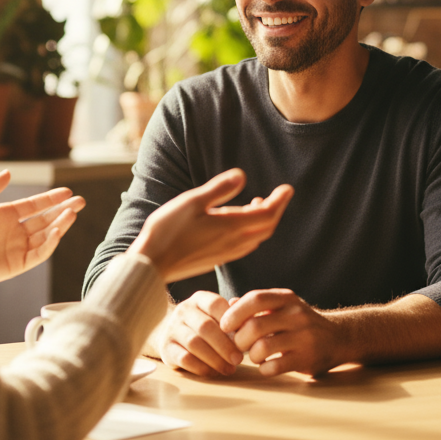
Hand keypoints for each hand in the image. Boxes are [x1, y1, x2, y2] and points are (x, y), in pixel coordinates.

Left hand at [0, 170, 84, 287]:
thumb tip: (9, 173)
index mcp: (5, 216)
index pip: (35, 206)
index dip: (51, 199)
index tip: (67, 192)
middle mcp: (15, 231)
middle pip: (45, 219)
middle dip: (63, 210)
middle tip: (81, 201)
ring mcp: (17, 248)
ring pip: (46, 235)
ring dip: (60, 225)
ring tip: (72, 213)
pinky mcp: (16, 264)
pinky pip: (38, 253)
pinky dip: (50, 244)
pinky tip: (57, 231)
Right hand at [128, 168, 292, 283]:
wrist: (152, 264)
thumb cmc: (167, 230)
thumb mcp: (192, 202)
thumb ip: (219, 189)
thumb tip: (243, 175)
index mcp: (230, 227)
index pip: (267, 215)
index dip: (280, 201)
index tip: (288, 188)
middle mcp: (234, 243)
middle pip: (266, 228)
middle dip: (276, 210)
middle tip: (279, 195)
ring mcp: (226, 253)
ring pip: (256, 238)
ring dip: (263, 221)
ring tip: (259, 204)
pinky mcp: (218, 259)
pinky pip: (245, 245)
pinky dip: (251, 231)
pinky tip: (238, 223)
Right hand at [153, 291, 243, 376]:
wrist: (174, 335)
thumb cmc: (206, 326)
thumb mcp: (218, 316)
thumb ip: (234, 317)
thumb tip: (250, 319)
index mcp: (199, 299)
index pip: (216, 304)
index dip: (231, 321)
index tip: (244, 336)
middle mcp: (183, 310)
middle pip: (205, 327)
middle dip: (225, 345)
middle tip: (238, 359)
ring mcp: (172, 328)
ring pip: (195, 344)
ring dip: (215, 359)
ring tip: (229, 369)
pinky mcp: (166, 348)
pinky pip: (185, 359)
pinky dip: (202, 367)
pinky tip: (214, 372)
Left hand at [219, 289, 342, 376]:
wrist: (339, 338)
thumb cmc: (300, 322)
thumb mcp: (282, 306)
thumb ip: (256, 306)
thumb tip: (228, 305)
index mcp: (287, 298)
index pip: (255, 299)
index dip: (234, 313)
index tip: (225, 326)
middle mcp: (296, 315)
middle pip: (254, 326)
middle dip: (239, 340)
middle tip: (239, 346)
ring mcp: (303, 337)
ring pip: (262, 348)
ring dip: (251, 356)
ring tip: (254, 356)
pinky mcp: (306, 359)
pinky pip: (274, 367)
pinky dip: (264, 369)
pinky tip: (267, 366)